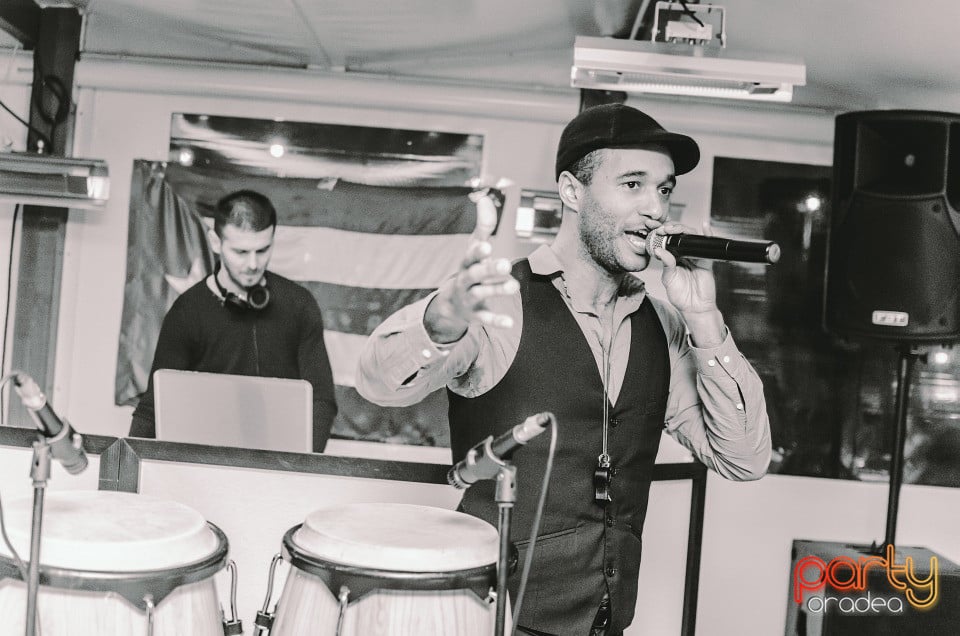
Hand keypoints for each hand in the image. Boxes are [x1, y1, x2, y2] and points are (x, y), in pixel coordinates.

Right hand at [424, 194, 518, 343]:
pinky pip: (486, 318)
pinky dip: (496, 321)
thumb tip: (484, 198)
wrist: (452, 306)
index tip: (487, 245)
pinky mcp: (476, 315)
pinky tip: (510, 323)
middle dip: (489, 269)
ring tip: (514, 287)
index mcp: (466, 263)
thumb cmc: (469, 270)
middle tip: (506, 264)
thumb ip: (483, 225)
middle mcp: (466, 280)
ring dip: (497, 290)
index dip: (477, 251)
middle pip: (475, 274)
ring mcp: (470, 298)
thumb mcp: (474, 249)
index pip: (470, 255)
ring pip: (482, 294)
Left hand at [653, 222, 724, 346]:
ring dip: (682, 229)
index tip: (649, 226)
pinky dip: (708, 234)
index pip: (666, 239)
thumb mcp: (669, 279)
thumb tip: (659, 250)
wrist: (695, 308)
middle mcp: (684, 253)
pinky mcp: (706, 260)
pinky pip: (708, 245)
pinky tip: (705, 226)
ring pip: (691, 236)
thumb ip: (666, 264)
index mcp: (672, 257)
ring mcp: (695, 255)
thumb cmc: (681, 295)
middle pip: (678, 234)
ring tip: (672, 229)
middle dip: (669, 227)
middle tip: (660, 227)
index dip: (659, 231)